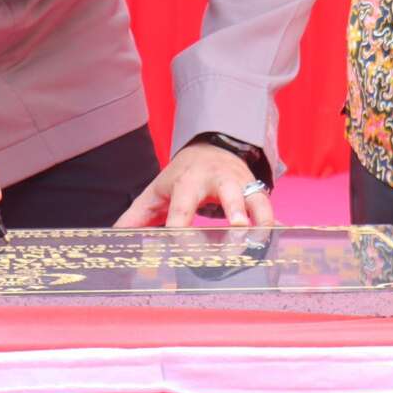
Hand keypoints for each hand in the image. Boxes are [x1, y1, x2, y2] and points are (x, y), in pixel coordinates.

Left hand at [115, 140, 272, 227]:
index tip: (177, 243)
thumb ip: (137, 217)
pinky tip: (278, 239)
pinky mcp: (256, 191)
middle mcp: (218, 180)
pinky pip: (270, 207)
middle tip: (239, 226)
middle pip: (228, 192)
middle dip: (234, 208)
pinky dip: (274, 222)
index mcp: (188, 181)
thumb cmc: (181, 177)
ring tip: (263, 238)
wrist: (211, 150)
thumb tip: (113, 237)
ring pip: (256, 197)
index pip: (183, 205)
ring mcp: (241, 184)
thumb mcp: (156, 192)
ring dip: (260, 216)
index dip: (180, 224)